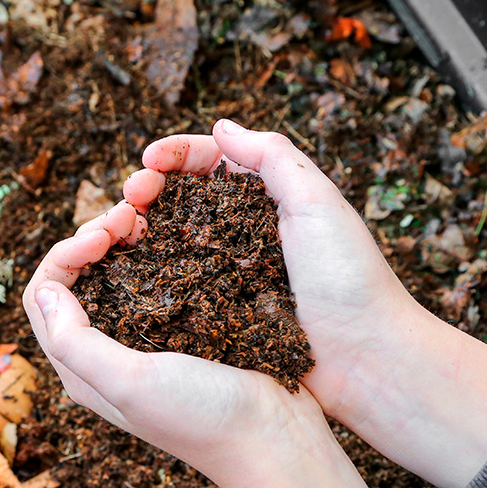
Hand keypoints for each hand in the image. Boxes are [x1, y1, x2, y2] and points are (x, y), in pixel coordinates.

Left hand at [22, 203, 380, 487]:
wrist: (276, 441)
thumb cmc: (202, 418)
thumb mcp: (130, 383)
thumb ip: (76, 342)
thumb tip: (44, 290)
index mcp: (82, 369)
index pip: (45, 295)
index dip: (65, 254)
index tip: (103, 235)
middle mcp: (108, 352)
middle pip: (77, 278)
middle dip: (93, 237)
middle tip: (129, 215)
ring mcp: (148, 338)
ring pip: (116, 272)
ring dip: (124, 238)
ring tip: (149, 216)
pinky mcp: (186, 327)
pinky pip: (158, 277)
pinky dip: (158, 249)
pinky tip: (178, 233)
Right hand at [124, 120, 486, 487]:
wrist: (366, 361)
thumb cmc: (349, 279)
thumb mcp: (318, 202)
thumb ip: (273, 157)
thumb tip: (221, 126)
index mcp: (270, 198)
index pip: (212, 160)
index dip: (175, 155)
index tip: (148, 160)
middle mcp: (245, 231)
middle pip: (183, 197)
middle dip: (149, 187)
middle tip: (130, 196)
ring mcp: (229, 272)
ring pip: (172, 238)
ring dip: (141, 227)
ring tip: (120, 229)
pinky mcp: (220, 312)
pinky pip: (177, 284)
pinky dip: (150, 271)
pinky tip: (130, 269)